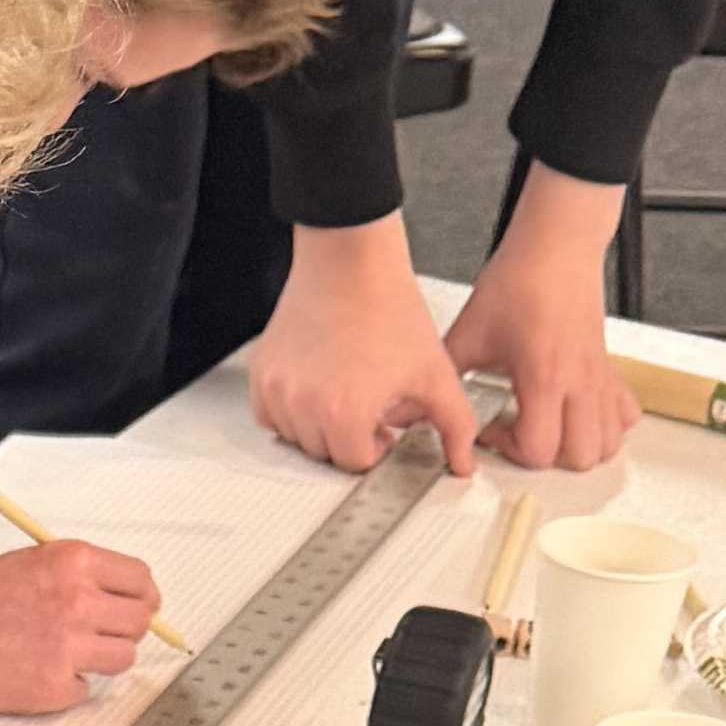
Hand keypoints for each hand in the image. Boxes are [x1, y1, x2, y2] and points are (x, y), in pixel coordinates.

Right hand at [0, 539, 155, 711]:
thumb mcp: (26, 562)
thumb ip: (73, 574)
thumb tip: (114, 592)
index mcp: (72, 563)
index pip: (140, 580)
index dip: (143, 596)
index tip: (141, 605)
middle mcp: (77, 602)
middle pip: (139, 621)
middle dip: (126, 627)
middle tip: (105, 633)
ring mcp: (68, 648)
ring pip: (122, 658)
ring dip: (103, 658)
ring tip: (69, 653)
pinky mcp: (55, 686)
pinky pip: (86, 689)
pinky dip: (69, 684)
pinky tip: (39, 670)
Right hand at [249, 217, 481, 473]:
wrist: (350, 261)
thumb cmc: (387, 307)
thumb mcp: (435, 372)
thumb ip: (456, 425)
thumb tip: (463, 462)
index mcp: (346, 414)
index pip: (356, 463)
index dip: (377, 446)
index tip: (383, 427)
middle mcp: (305, 407)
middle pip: (325, 454)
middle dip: (349, 437)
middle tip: (367, 404)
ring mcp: (278, 390)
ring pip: (296, 437)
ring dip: (319, 426)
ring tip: (343, 391)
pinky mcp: (262, 373)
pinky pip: (270, 414)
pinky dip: (291, 410)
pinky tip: (317, 386)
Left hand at [443, 249, 638, 471]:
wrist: (556, 245)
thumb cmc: (522, 279)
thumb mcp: (470, 332)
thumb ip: (446, 375)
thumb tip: (419, 404)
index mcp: (545, 376)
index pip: (539, 449)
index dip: (509, 450)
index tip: (491, 428)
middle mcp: (579, 381)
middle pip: (580, 457)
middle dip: (547, 458)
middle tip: (519, 432)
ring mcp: (599, 377)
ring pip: (608, 442)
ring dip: (578, 448)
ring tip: (548, 429)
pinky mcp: (608, 368)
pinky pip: (624, 414)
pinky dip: (606, 426)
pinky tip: (577, 415)